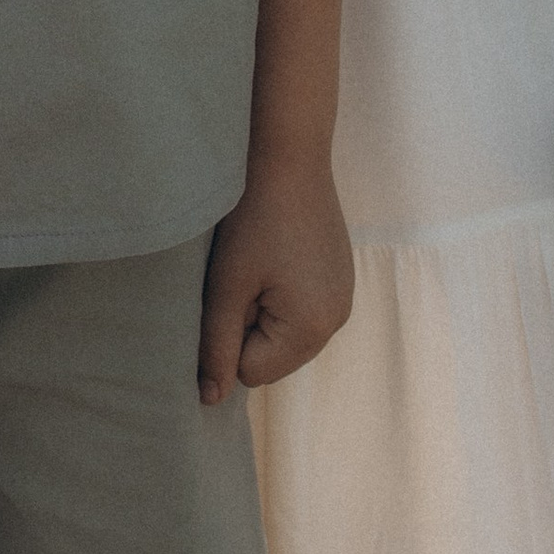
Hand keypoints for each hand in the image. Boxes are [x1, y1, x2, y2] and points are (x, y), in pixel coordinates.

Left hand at [198, 156, 354, 401]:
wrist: (289, 153)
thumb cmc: (253, 217)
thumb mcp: (226, 285)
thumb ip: (217, 346)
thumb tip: (209, 400)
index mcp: (312, 329)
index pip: (252, 372)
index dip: (228, 337)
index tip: (228, 291)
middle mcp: (338, 320)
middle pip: (272, 357)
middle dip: (248, 326)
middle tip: (241, 274)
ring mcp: (343, 297)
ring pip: (284, 333)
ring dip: (263, 309)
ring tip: (258, 262)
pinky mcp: (340, 276)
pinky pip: (301, 308)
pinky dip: (282, 292)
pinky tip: (275, 252)